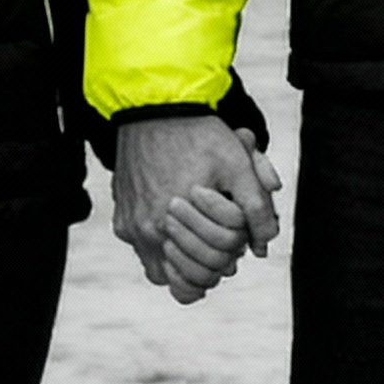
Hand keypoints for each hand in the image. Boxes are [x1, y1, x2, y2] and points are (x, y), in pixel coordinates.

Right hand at [116, 113, 283, 303]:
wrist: (154, 109)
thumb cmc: (198, 135)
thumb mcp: (238, 164)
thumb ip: (257, 207)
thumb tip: (262, 246)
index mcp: (178, 218)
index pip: (217, 262)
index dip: (235, 252)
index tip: (238, 238)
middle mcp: (150, 229)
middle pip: (192, 273)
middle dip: (215, 261)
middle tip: (224, 243)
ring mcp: (133, 228)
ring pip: (166, 273)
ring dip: (188, 265)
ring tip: (205, 246)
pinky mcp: (122, 222)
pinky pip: (146, 256)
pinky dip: (165, 254)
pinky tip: (181, 237)